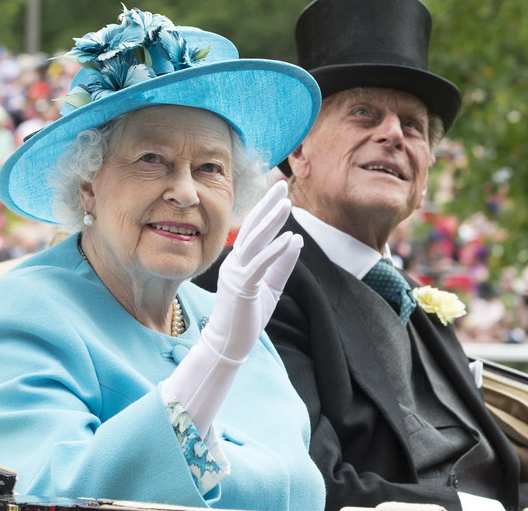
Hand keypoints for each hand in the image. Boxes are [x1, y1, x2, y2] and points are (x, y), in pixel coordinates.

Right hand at [166, 179, 301, 436]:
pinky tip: (290, 237)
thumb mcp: (272, 286)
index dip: (266, 210)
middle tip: (281, 184)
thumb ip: (284, 263)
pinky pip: (261, 264)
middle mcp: (235, 262)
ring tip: (286, 203)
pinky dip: (275, 250)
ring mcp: (236, 274)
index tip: (280, 192)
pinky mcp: (243, 287)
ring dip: (270, 221)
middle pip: (251, 227)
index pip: (254, 230)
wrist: (230, 344)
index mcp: (240, 261)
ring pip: (254, 241)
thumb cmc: (248, 316)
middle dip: (267, 205)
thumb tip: (297, 238)